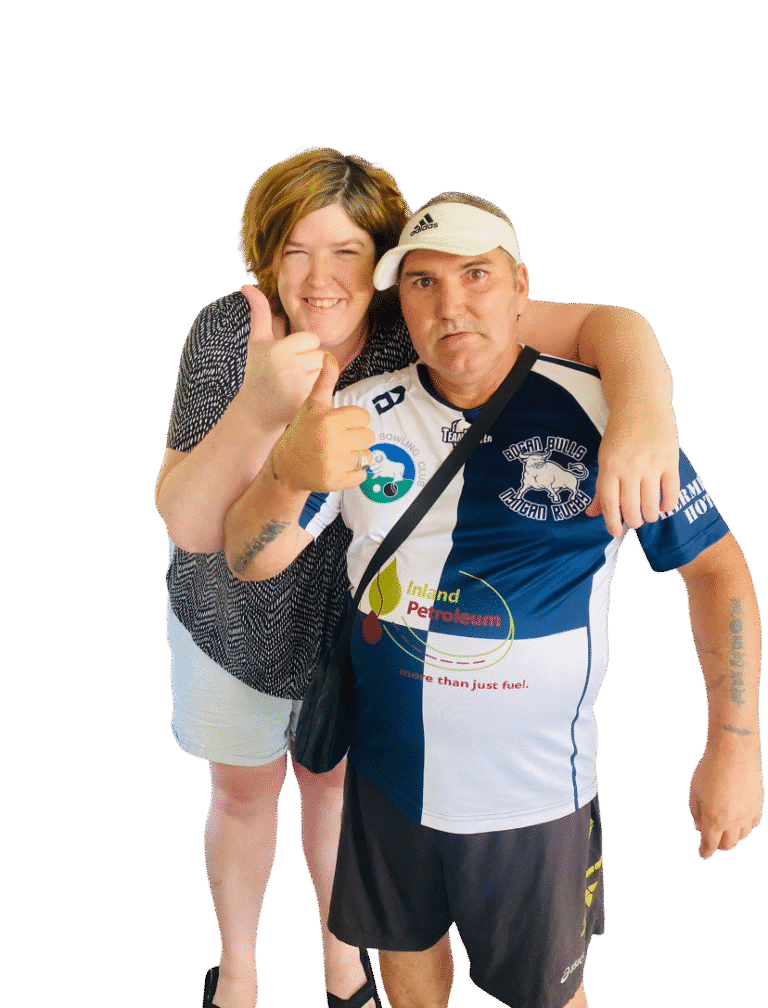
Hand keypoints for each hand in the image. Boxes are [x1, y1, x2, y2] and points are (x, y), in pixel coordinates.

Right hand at [237, 284, 325, 429]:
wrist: (256, 412)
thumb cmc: (258, 373)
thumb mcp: (257, 342)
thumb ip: (259, 313)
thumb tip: (247, 285)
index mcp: (279, 350)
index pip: (311, 339)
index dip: (302, 348)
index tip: (287, 358)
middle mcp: (289, 367)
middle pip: (320, 354)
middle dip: (309, 362)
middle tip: (290, 373)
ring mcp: (298, 387)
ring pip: (324, 370)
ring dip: (314, 376)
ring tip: (294, 383)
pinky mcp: (306, 402)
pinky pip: (325, 387)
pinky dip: (316, 391)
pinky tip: (299, 395)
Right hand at [271, 353, 374, 492]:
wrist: (287, 465)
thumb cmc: (302, 431)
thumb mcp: (311, 405)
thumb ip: (324, 382)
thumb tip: (329, 356)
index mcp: (329, 421)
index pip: (363, 416)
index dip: (353, 420)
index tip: (339, 424)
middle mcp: (332, 442)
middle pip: (369, 436)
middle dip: (356, 437)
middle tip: (338, 440)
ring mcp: (335, 464)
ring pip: (367, 456)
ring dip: (356, 455)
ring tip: (338, 454)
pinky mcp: (336, 482)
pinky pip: (362, 475)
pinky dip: (354, 473)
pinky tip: (338, 467)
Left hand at [586, 404, 679, 537]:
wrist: (641, 402)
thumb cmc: (619, 431)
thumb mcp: (604, 457)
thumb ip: (602, 487)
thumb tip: (592, 514)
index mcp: (609, 466)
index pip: (610, 504)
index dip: (612, 523)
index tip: (614, 532)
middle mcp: (630, 468)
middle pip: (632, 509)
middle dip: (632, 522)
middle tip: (633, 521)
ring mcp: (651, 465)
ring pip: (652, 505)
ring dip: (650, 516)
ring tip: (648, 515)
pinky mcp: (670, 460)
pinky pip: (672, 492)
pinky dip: (668, 505)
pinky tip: (663, 507)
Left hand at [688, 742, 763, 858]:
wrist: (733, 752)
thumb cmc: (709, 770)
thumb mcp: (694, 791)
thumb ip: (696, 812)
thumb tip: (699, 826)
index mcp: (715, 819)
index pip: (709, 844)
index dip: (705, 852)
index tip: (702, 855)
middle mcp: (733, 821)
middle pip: (728, 844)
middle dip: (718, 845)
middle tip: (711, 841)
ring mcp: (748, 814)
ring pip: (741, 836)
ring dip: (732, 837)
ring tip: (724, 830)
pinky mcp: (758, 805)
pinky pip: (751, 824)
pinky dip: (744, 827)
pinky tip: (738, 821)